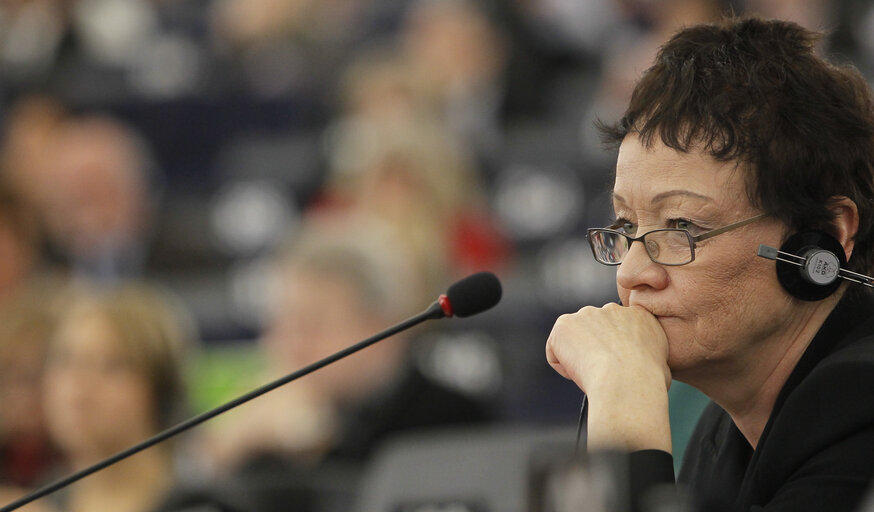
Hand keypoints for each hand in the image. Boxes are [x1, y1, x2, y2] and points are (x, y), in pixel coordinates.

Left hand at [545, 303, 672, 451]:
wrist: (627, 382)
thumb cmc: (649, 383)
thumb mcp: (663, 366)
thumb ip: (651, 357)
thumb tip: (651, 367)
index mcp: (640, 316)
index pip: (621, 330)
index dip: (617, 352)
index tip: (619, 368)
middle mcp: (613, 309)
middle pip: (596, 332)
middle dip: (596, 350)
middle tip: (603, 373)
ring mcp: (587, 314)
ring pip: (575, 341)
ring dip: (579, 357)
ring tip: (593, 375)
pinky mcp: (564, 324)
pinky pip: (556, 351)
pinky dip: (563, 366)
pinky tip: (579, 375)